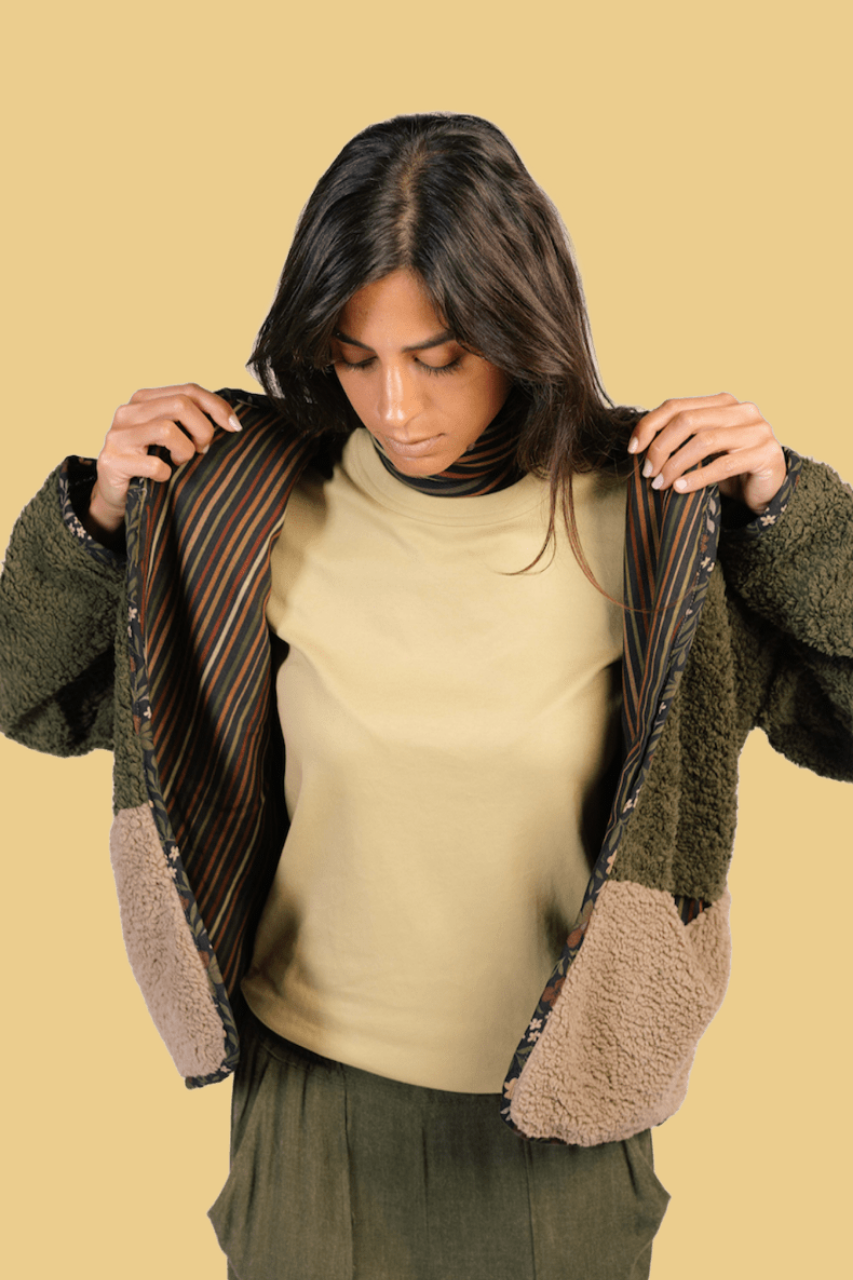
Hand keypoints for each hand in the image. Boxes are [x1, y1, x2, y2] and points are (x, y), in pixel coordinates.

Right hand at [85, 384, 241, 541]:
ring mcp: (118, 435)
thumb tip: (231, 421)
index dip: (217, 406)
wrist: (116, 493)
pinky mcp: (113, 461)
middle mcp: (129, 411)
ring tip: (180, 461)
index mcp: (145, 400)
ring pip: (167, 429)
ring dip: (185, 451)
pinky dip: (166, 473)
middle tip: (203, 449)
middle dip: (203, 430)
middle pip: (180, 405)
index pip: (188, 390)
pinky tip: (163, 476)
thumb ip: (191, 420)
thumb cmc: (149, 461)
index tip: (235, 427)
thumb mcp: (170, 435)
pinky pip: (155, 464)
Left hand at [628, 392, 785, 513]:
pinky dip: (697, 478)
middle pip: (688, 421)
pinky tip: (680, 488)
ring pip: (704, 442)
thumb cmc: (729, 468)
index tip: (632, 449)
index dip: (649, 425)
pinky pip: (724, 465)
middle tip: (648, 472)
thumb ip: (680, 439)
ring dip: (675, 465)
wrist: (767, 488)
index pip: (676, 406)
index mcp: (722, 402)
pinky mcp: (766, 454)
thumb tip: (637, 446)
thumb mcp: (702, 449)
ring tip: (660, 484)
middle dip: (660, 448)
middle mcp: (741, 410)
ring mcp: (757, 430)